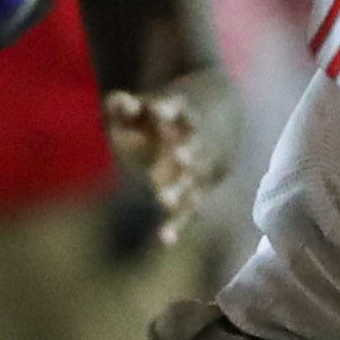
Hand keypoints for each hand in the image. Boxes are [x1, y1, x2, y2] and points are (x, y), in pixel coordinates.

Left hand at [103, 69, 239, 246]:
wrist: (219, 115)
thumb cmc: (168, 112)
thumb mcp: (145, 103)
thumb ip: (126, 105)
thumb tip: (121, 101)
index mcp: (187, 112)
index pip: (179, 108)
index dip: (167, 109)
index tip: (158, 109)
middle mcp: (199, 140)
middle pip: (195, 147)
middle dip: (187, 153)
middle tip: (179, 158)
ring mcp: (203, 166)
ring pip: (196, 179)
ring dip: (183, 188)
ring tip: (166, 200)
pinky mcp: (202, 188)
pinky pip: (192, 207)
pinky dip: (179, 222)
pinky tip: (165, 238)